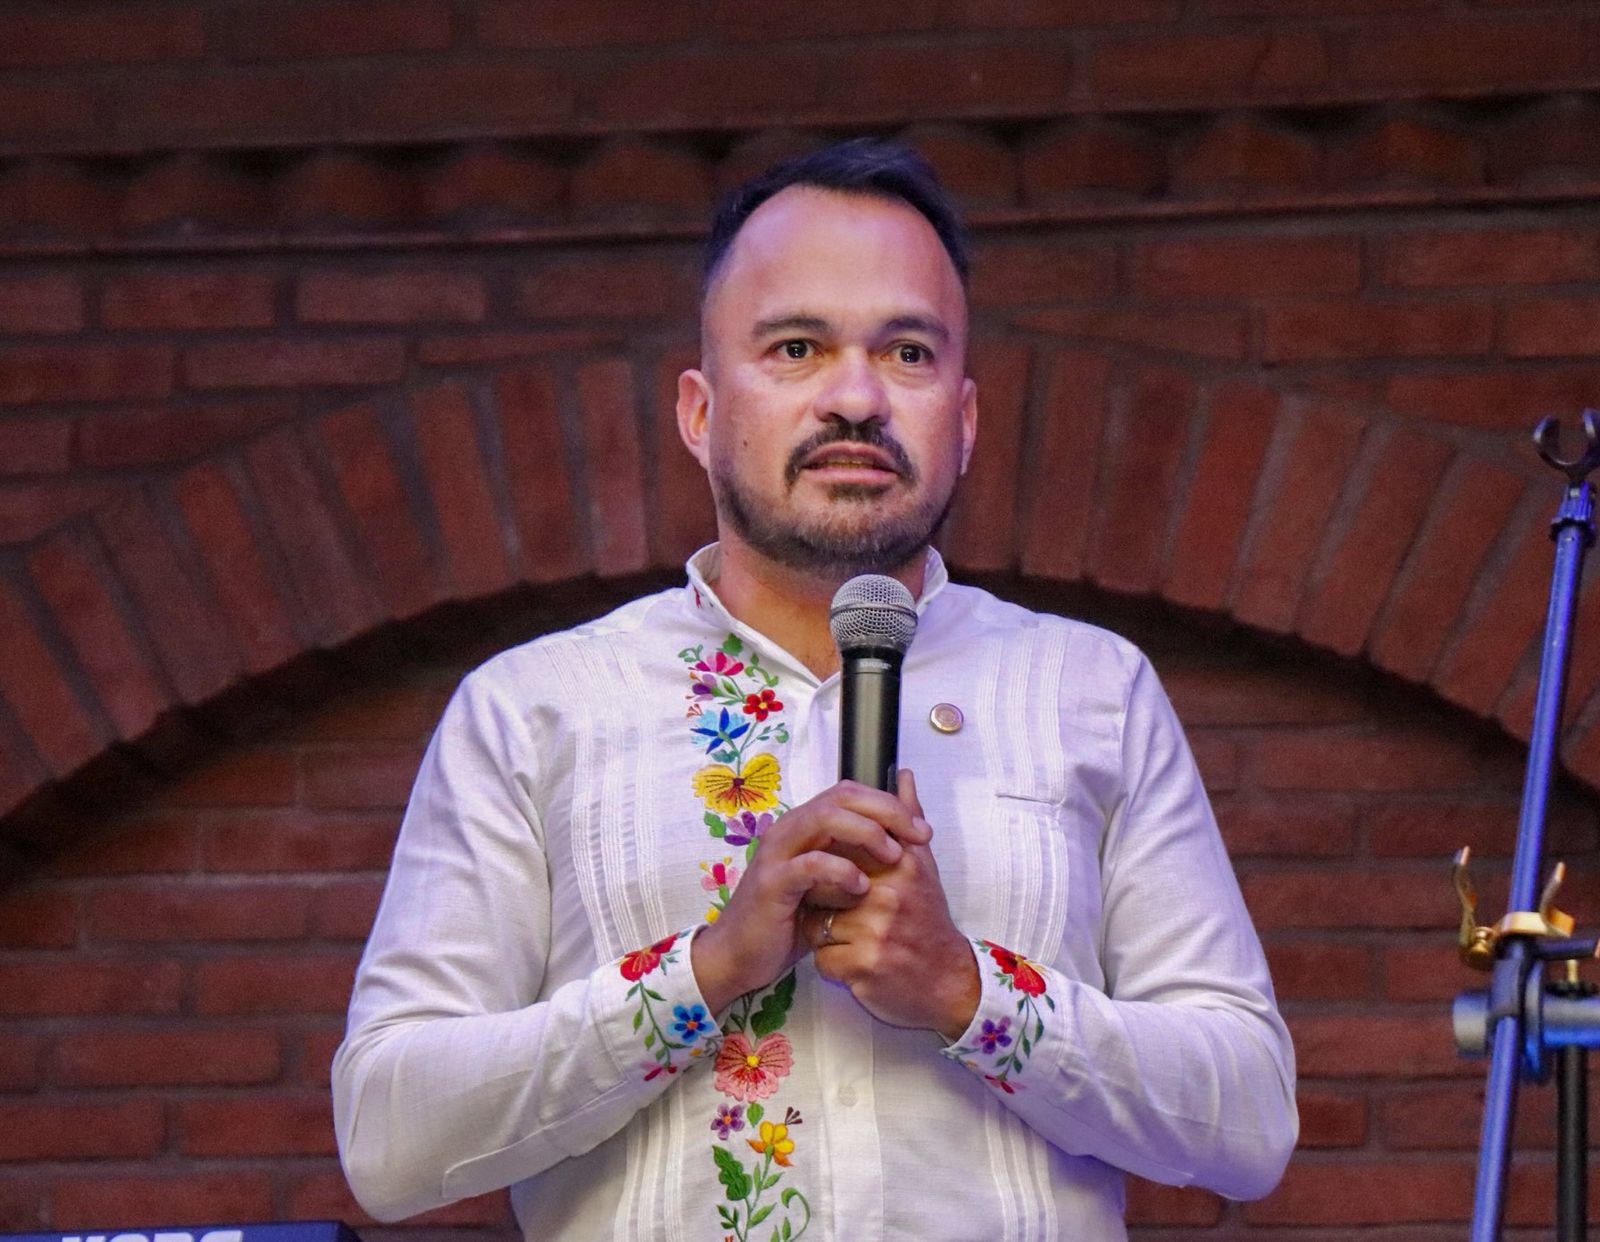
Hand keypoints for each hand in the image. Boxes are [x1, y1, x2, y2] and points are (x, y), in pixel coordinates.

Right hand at [691, 780, 930, 1014]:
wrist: (742, 956)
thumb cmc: (790, 920)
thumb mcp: (833, 886)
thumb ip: (860, 859)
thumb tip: (896, 843)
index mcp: (805, 826)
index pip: (850, 793)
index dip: (889, 804)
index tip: (923, 830)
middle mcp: (789, 830)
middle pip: (841, 797)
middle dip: (885, 811)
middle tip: (917, 835)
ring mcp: (777, 853)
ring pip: (824, 819)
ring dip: (865, 832)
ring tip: (893, 855)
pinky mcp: (772, 883)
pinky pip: (809, 864)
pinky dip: (839, 869)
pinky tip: (859, 886)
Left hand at [809, 770, 979, 1040]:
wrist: (949, 982)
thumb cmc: (929, 922)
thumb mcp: (923, 866)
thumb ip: (907, 820)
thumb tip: (903, 774)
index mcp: (900, 864)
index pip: (840, 849)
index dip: (833, 867)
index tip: (846, 882)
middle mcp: (889, 893)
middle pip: (822, 887)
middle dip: (827, 904)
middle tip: (853, 917)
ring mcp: (877, 930)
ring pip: (816, 923)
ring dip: (828, 936)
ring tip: (858, 940)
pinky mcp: (864, 965)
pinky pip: (821, 958)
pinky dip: (832, 965)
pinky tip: (857, 964)